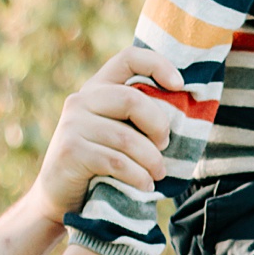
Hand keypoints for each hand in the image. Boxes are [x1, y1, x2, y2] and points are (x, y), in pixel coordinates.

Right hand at [28, 47, 182, 227]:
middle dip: (158, 126)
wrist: (61, 196)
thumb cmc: (104, 162)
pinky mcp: (70, 150)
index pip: (129, 58)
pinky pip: (117, 162)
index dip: (158, 64)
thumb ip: (141, 118)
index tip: (179, 85)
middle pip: (132, 100)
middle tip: (165, 147)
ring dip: (151, 161)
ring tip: (157, 174)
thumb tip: (192, 109)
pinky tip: (144, 186)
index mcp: (99, 89)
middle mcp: (82, 100)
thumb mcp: (122, 132)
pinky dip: (138, 177)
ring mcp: (72, 124)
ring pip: (127, 138)